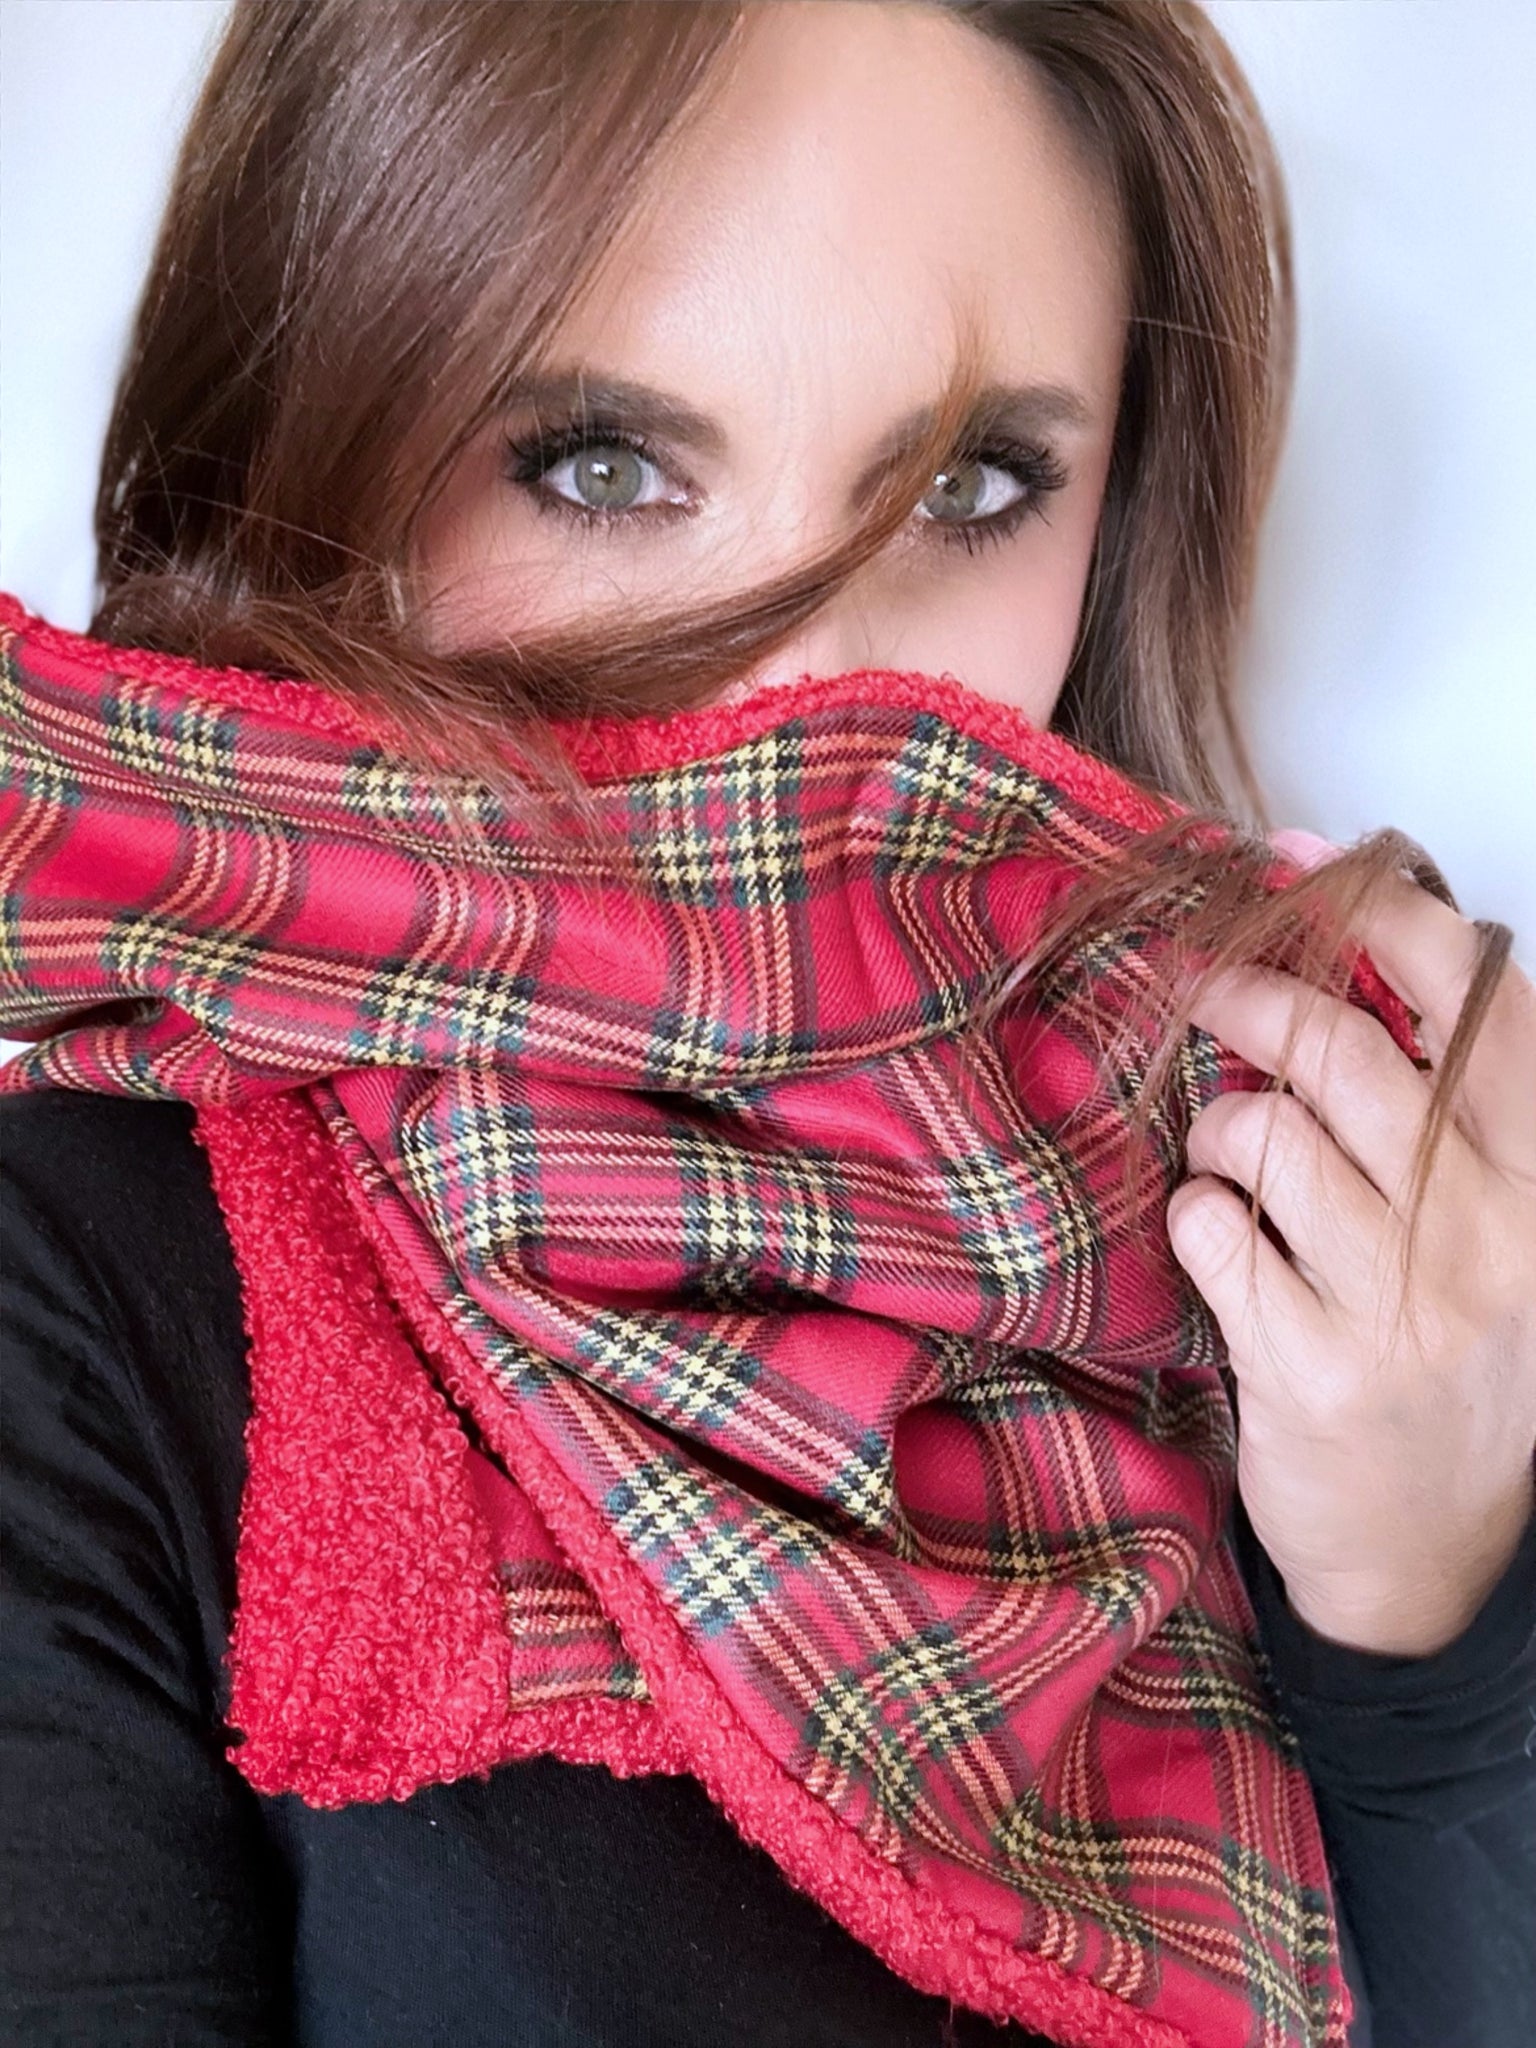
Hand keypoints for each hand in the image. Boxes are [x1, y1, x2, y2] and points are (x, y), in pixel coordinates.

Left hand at [1166, 869, 1535, 1656]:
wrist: (1436, 1551)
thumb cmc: (1452, 1353)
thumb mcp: (1488, 1223)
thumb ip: (1432, 1103)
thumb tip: (1337, 945)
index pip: (1481, 998)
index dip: (1380, 910)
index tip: (1297, 863)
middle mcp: (1492, 1229)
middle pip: (1345, 1050)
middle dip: (1251, 994)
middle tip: (1204, 985)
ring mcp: (1406, 1302)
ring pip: (1264, 1135)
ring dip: (1220, 1125)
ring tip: (1231, 1157)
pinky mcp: (1314, 1366)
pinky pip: (1211, 1230)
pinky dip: (1194, 1214)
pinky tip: (1218, 1241)